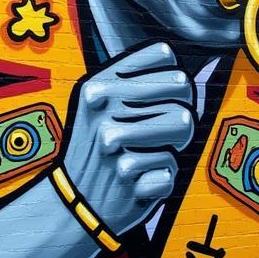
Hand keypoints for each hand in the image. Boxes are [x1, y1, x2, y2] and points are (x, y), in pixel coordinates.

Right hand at [62, 42, 194, 236]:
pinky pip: (173, 167)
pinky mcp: (127, 176)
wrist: (73, 202)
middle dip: (182, 111)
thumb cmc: (99, 149)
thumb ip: (135, 82)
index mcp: (99, 84)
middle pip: (182, 87)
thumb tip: (185, 75)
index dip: (174, 78)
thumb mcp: (100, 105)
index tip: (165, 99)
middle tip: (164, 133)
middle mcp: (103, 108)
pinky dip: (162, 180)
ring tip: (152, 155)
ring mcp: (113, 142)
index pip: (164, 55)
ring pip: (184, 123)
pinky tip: (140, 182)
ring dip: (175, 145)